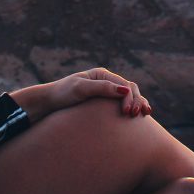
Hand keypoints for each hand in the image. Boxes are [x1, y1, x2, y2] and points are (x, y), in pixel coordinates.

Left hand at [12, 68, 152, 122]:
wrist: (49, 104)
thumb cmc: (62, 95)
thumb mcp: (80, 89)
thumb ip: (101, 88)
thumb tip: (124, 90)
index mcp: (102, 74)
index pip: (124, 84)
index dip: (130, 98)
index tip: (128, 113)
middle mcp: (106, 81)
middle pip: (130, 89)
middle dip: (137, 100)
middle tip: (137, 115)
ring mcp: (106, 92)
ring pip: (129, 96)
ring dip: (138, 104)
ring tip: (144, 115)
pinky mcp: (103, 104)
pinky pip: (122, 104)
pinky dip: (132, 108)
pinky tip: (137, 118)